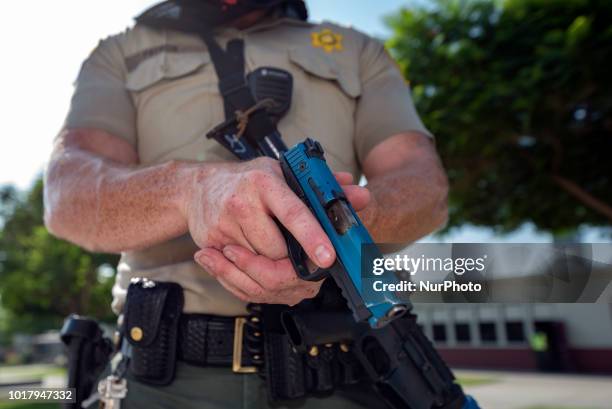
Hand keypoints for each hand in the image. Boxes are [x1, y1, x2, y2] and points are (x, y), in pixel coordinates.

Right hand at [193, 170, 369, 304]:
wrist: (197, 187)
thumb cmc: (248, 181)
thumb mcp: (283, 174)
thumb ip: (324, 187)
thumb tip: (359, 196)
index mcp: (265, 182)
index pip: (293, 213)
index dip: (312, 237)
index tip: (327, 257)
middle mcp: (242, 202)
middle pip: (276, 250)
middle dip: (289, 258)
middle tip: (296, 255)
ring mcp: (224, 224)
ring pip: (259, 264)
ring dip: (270, 265)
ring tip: (270, 248)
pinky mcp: (210, 243)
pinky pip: (238, 272)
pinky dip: (251, 272)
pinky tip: (252, 257)